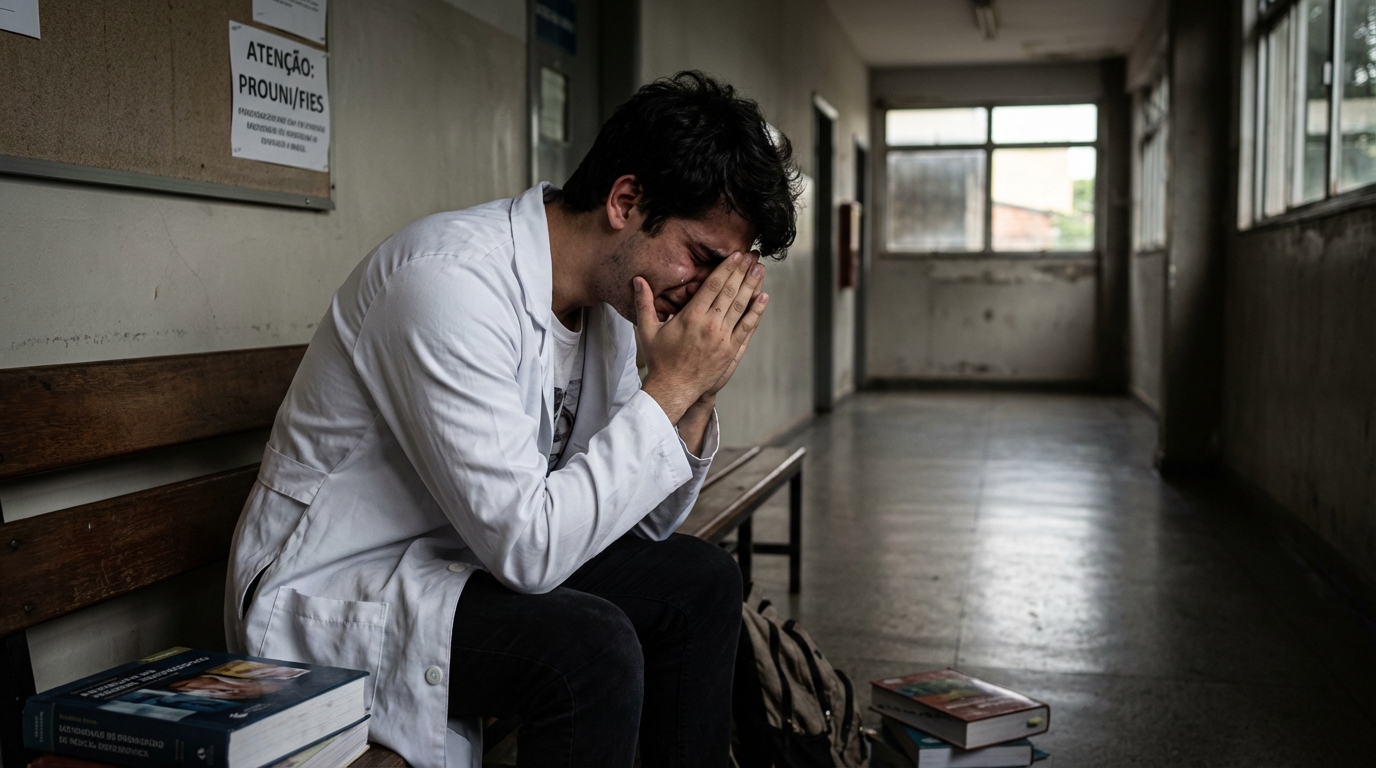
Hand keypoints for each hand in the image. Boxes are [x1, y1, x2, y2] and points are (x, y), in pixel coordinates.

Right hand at [635, 251, 767, 422]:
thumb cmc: (660, 361)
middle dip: (742, 271)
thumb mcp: (647, 330)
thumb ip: (644, 303)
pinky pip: (747, 327)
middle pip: (730, 291)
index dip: (726, 268)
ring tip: (760, 269)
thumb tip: (637, 280)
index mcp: (691, 317)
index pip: (713, 285)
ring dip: (752, 286)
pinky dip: (756, 312)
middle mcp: (709, 325)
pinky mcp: (731, 351)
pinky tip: (763, 298)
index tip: (735, 255)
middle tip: (752, 255)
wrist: (673, 389)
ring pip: (741, 306)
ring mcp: (723, 339)